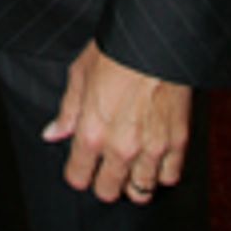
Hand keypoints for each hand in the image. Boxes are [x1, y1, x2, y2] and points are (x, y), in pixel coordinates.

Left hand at [42, 39, 190, 203]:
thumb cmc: (116, 49)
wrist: (156, 39)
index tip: (81, 166)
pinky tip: (155, 158)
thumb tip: (52, 133)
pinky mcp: (178, 142)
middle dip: (104, 182)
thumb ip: (67, 110)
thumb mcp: (80, 73)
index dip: (77, 173)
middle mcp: (121, 147)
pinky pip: (169, 177)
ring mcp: (151, 148)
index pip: (78, 177)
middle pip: (108, 191)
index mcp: (92, 132)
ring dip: (133, 181)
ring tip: (131, 166)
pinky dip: (162, 172)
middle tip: (106, 167)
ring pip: (141, 191)